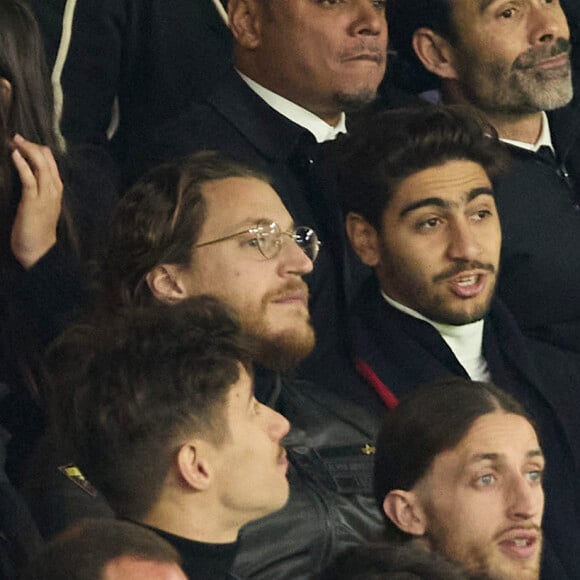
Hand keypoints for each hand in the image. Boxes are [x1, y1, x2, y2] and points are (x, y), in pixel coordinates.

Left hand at [10, 134, 63, 268]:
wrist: (39, 249)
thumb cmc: (37, 229)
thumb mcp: (42, 206)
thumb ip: (39, 190)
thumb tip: (28, 174)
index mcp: (56, 190)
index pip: (52, 162)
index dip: (38, 149)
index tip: (24, 143)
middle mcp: (54, 190)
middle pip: (48, 160)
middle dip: (32, 145)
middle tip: (17, 137)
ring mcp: (45, 195)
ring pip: (41, 165)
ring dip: (27, 150)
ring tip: (15, 141)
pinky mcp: (32, 201)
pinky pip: (29, 178)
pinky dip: (23, 164)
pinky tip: (15, 154)